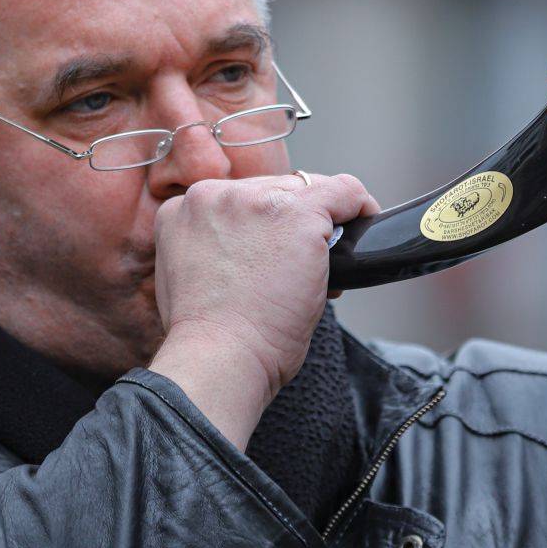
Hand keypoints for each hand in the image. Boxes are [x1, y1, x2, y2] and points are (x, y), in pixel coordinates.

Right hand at [148, 172, 377, 442]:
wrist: (219, 358)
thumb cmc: (208, 340)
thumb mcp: (184, 281)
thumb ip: (209, 251)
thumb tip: (246, 255)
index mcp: (182, 209)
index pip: (238, 199)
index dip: (262, 226)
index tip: (273, 258)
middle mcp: (213, 195)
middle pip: (274, 189)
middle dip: (293, 225)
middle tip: (301, 271)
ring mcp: (255, 200)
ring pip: (307, 189)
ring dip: (322, 222)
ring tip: (323, 266)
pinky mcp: (297, 214)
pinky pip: (344, 192)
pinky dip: (359, 208)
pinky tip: (365, 226)